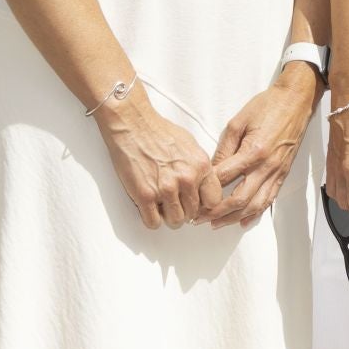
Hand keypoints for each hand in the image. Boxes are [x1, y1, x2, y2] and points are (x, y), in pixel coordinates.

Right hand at [95, 88, 222, 228]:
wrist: (134, 125)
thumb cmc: (160, 132)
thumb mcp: (192, 146)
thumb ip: (200, 168)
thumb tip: (204, 187)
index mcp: (201, 166)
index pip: (213, 200)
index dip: (204, 205)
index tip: (197, 205)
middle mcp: (187, 179)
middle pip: (193, 213)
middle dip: (185, 210)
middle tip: (176, 203)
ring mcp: (166, 188)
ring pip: (175, 221)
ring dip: (169, 217)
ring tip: (163, 205)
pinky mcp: (145, 195)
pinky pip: (153, 223)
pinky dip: (152, 219)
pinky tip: (150, 208)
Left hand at [202, 65, 321, 228]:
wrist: (295, 100)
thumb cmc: (267, 106)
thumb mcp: (237, 122)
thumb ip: (224, 149)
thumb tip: (211, 171)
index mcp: (253, 151)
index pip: (224, 178)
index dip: (206, 191)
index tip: (192, 197)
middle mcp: (266, 166)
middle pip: (239, 199)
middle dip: (216, 212)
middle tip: (199, 218)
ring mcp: (277, 172)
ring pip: (255, 205)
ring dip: (234, 218)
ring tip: (216, 224)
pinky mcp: (283, 173)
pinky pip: (270, 199)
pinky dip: (255, 213)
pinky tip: (243, 221)